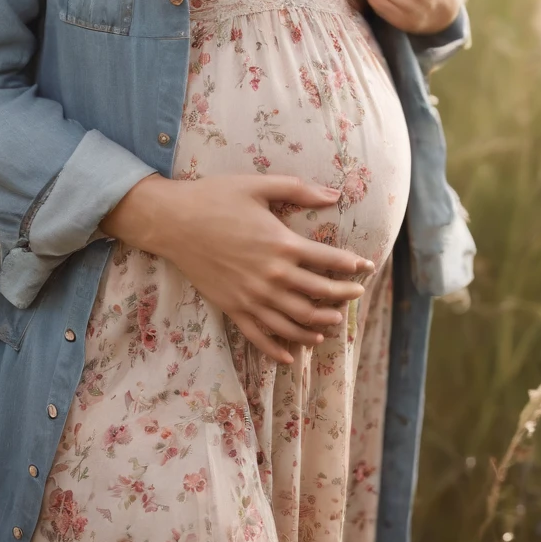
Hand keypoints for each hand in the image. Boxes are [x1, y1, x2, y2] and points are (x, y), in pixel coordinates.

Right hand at [103, 173, 374, 364]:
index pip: (328, 260)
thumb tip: (334, 194)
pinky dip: (278, 349)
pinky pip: (260, 335)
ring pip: (294, 321)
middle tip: (355, 295)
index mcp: (282, 244)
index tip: (366, 267)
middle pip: (317, 294)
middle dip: (341, 296)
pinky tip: (291, 356)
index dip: (351, 265)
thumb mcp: (259, 186)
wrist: (174, 221)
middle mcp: (272, 275)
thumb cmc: (217, 198)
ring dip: (318, 324)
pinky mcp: (233, 308)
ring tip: (333, 324)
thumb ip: (299, 189)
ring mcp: (252, 296)